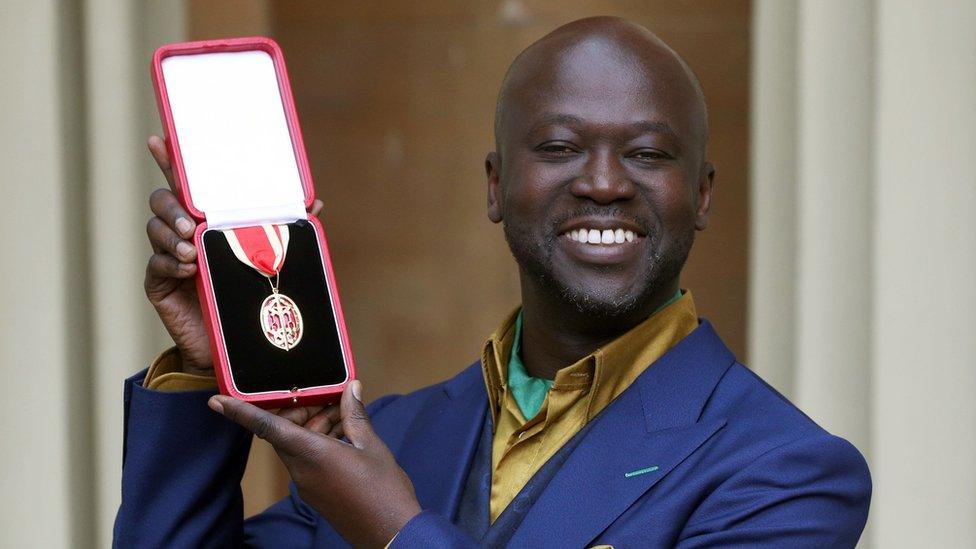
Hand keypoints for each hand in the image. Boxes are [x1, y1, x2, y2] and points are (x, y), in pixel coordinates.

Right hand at [143, 135, 323, 374]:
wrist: (236, 344)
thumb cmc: (252, 294)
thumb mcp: (272, 258)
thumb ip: (288, 229)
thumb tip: (316, 203)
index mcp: (208, 219)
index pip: (186, 183)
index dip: (171, 160)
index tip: (159, 140)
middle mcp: (184, 231)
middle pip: (163, 201)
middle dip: (173, 208)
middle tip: (192, 226)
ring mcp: (168, 256)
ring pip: (156, 230)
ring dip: (173, 237)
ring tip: (193, 252)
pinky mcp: (159, 282)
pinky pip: (157, 265)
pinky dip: (172, 264)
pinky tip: (189, 269)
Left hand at [208, 381, 420, 547]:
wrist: (390, 532)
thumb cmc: (383, 490)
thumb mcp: (371, 445)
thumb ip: (355, 415)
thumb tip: (351, 388)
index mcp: (311, 454)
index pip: (266, 427)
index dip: (240, 412)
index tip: (216, 402)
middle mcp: (301, 469)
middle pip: (285, 430)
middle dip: (302, 410)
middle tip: (331, 400)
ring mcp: (307, 483)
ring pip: (297, 443)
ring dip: (316, 425)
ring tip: (347, 418)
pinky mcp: (315, 491)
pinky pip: (307, 458)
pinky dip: (320, 442)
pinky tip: (346, 436)